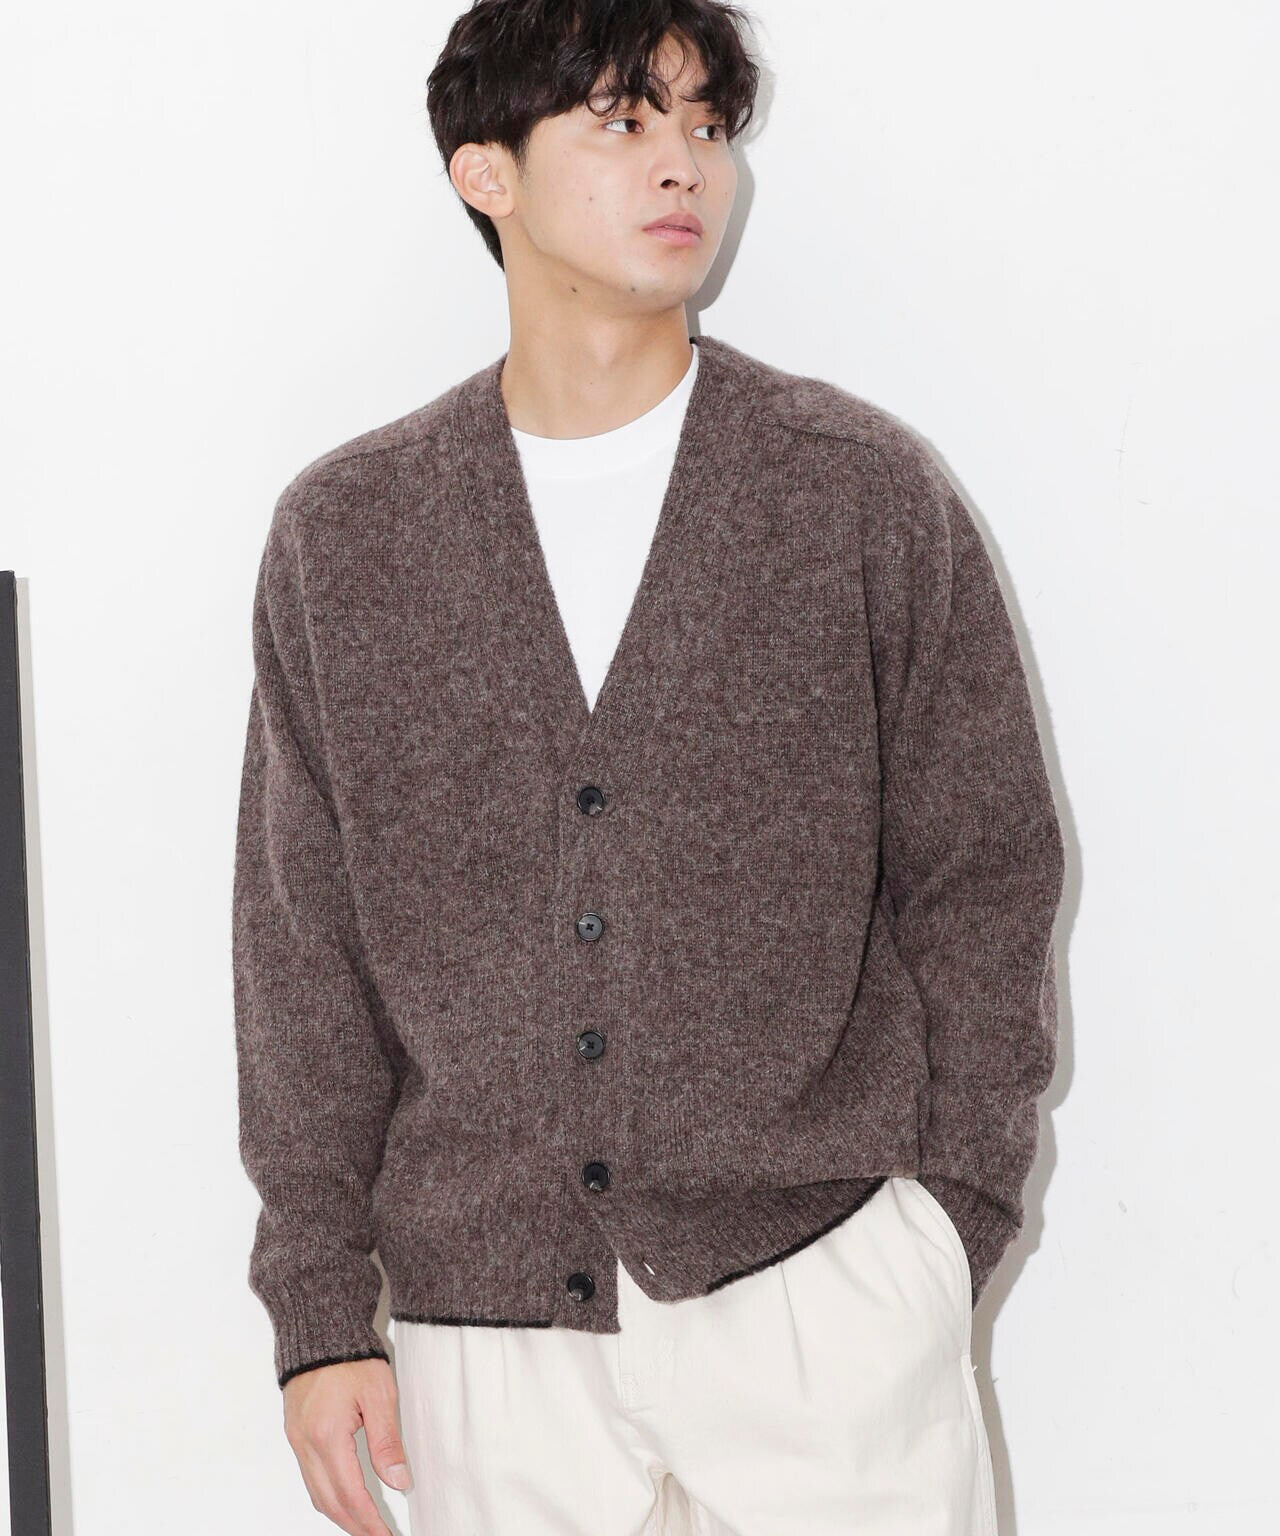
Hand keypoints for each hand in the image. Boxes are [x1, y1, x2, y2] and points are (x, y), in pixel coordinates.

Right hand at [283, 1357, 412, 1533]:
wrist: (320, 1330)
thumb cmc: (351, 1356)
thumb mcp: (379, 1394)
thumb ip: (387, 1441)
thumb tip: (399, 1482)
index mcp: (327, 1436)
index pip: (350, 1494)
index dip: (369, 1521)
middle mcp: (305, 1444)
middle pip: (329, 1502)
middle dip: (354, 1525)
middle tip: (378, 1535)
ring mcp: (296, 1440)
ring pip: (316, 1493)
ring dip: (340, 1514)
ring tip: (365, 1524)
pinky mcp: (295, 1433)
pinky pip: (309, 1477)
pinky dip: (327, 1495)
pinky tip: (344, 1497)